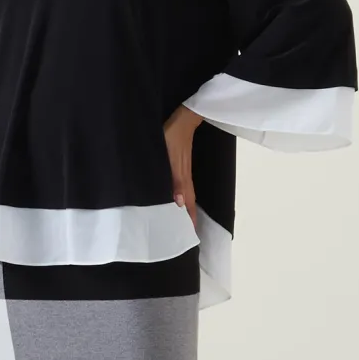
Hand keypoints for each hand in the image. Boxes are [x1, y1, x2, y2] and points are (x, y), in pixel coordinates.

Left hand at [164, 104, 203, 227]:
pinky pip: (181, 190)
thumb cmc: (173, 137)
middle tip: (181, 237)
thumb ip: (175, 181)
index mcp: (183, 182)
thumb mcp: (169, 158)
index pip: (187, 208)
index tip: (187, 239)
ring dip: (183, 212)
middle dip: (186, 222)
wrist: (182, 120)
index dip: (188, 223)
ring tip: (178, 225)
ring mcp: (183, 175)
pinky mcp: (180, 169)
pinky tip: (175, 202)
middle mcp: (185, 181)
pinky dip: (179, 200)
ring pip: (184, 198)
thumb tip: (179, 204)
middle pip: (187, 206)